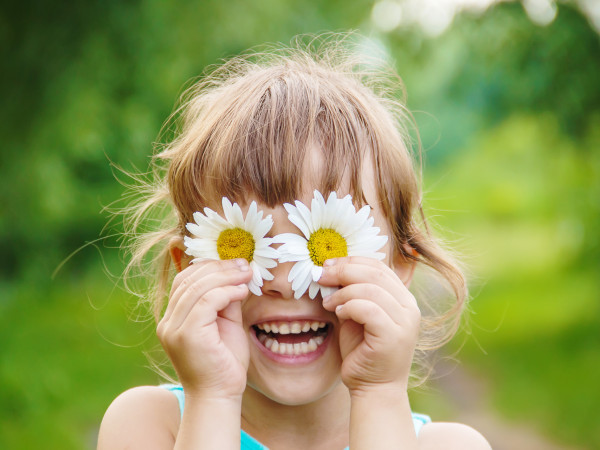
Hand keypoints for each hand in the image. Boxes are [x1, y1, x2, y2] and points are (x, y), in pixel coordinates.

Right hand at [157, 258, 251, 399]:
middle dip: (219, 267)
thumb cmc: (225, 363)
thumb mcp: (225, 323)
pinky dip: (226, 291)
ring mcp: (174, 329)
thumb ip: (225, 300)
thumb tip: (235, 274)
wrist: (220, 397)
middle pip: (189, 280)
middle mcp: (168, 323)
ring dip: (226, 276)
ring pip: (198, 288)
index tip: (235, 263)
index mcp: (173, 319)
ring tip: (246, 274)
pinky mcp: (187, 335)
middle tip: (244, 264)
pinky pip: (205, 301)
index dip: (209, 266)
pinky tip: (242, 291)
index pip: (184, 280)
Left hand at [319, 256, 420, 393]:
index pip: (378, 266)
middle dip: (343, 270)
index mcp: (403, 297)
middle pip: (374, 273)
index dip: (351, 261)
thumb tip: (330, 269)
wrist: (374, 388)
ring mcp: (405, 322)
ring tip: (328, 303)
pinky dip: (349, 306)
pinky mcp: (394, 336)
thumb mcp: (356, 314)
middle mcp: (409, 307)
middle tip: (321, 276)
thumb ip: (352, 292)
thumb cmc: (363, 350)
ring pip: (370, 289)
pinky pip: (368, 309)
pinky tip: (338, 313)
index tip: (327, 264)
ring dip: (342, 292)